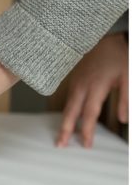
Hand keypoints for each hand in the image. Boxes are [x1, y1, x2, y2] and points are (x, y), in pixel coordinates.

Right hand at [57, 33, 128, 147]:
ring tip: (61, 137)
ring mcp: (75, 83)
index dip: (86, 130)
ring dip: (63, 123)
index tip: (86, 144)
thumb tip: (123, 120)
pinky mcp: (73, 81)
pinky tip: (67, 120)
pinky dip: (66, 112)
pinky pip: (68, 100)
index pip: (88, 114)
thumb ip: (125, 100)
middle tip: (59, 145)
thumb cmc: (117, 57)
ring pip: (67, 107)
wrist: (103, 38)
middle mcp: (81, 87)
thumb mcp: (128, 77)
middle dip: (64, 130)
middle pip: (70, 113)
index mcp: (95, 87)